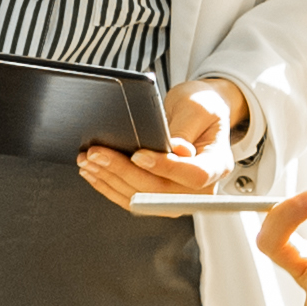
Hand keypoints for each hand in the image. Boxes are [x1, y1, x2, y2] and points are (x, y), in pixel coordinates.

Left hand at [79, 77, 248, 205]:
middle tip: (97, 153)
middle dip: (123, 171)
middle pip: (160, 190)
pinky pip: (132, 198)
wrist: (200, 116)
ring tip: (88, 159)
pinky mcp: (159, 196)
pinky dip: (109, 186)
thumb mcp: (197, 107)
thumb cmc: (202, 107)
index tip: (138, 155)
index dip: (166, 168)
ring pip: (141, 197)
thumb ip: (187, 128)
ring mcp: (179, 196)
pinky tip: (93, 172)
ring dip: (110, 179)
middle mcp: (201, 188)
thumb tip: (177, 150)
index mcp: (217, 164)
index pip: (194, 175)